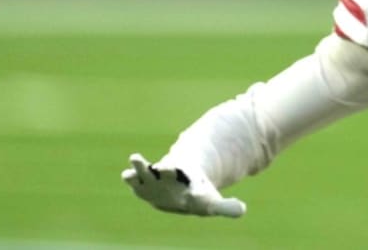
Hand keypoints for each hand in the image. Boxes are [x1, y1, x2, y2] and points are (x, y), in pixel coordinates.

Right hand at [121, 153, 246, 216]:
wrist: (178, 184)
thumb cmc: (194, 194)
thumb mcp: (210, 202)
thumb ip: (225, 207)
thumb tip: (242, 211)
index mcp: (192, 183)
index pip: (196, 187)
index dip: (198, 190)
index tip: (198, 193)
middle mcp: (174, 177)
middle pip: (170, 171)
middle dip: (167, 170)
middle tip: (163, 167)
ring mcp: (157, 178)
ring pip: (149, 170)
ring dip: (142, 166)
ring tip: (135, 157)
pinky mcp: (143, 183)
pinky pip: (136, 179)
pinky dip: (131, 178)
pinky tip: (125, 176)